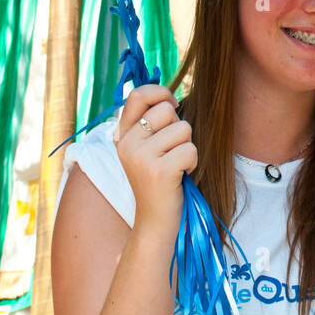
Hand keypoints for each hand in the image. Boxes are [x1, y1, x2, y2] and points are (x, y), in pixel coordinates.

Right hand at [115, 84, 196, 240]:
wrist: (155, 221)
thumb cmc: (160, 180)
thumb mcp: (147, 148)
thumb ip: (151, 123)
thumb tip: (170, 98)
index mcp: (122, 135)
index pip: (138, 95)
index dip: (160, 93)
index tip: (173, 106)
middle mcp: (126, 144)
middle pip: (167, 111)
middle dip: (179, 128)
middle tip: (171, 153)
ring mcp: (140, 157)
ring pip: (183, 129)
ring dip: (187, 146)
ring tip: (175, 166)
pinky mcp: (158, 171)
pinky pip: (190, 149)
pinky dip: (192, 162)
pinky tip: (180, 176)